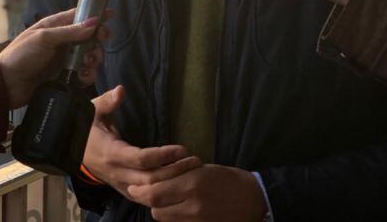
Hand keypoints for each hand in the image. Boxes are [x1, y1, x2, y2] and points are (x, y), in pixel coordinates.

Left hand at [0, 8, 110, 107]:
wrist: (6, 85)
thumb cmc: (21, 56)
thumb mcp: (44, 39)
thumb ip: (69, 32)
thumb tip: (94, 22)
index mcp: (53, 27)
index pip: (77, 16)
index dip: (94, 15)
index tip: (110, 15)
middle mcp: (61, 42)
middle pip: (88, 37)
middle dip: (96, 41)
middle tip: (100, 44)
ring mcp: (63, 60)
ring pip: (88, 56)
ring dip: (93, 59)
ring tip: (88, 64)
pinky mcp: (64, 77)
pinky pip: (82, 74)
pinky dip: (87, 75)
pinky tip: (83, 77)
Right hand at [83, 86, 198, 200]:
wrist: (72, 151)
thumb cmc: (86, 129)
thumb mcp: (93, 111)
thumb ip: (108, 101)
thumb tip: (121, 89)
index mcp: (111, 153)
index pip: (142, 159)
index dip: (163, 155)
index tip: (182, 148)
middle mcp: (118, 173)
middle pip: (151, 180)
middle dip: (175, 172)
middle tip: (196, 162)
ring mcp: (121, 185)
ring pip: (152, 192)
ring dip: (173, 184)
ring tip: (192, 172)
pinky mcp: (126, 191)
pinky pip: (147, 198)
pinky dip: (165, 194)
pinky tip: (180, 185)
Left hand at [127, 164, 264, 221]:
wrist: (253, 200)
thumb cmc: (227, 178)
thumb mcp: (201, 170)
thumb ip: (177, 175)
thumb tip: (154, 179)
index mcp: (191, 183)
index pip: (154, 192)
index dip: (140, 191)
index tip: (133, 187)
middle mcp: (192, 204)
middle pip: (156, 209)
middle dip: (149, 201)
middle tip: (145, 193)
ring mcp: (197, 220)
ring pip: (165, 219)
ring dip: (161, 210)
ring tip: (165, 200)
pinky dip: (174, 218)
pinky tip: (178, 209)